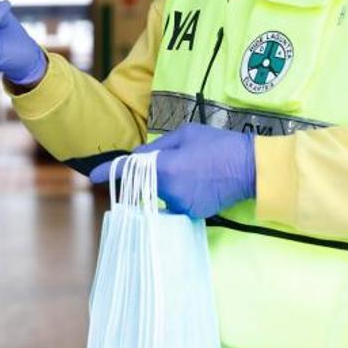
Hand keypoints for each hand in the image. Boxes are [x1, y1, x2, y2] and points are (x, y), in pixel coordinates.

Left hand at [90, 124, 255, 218]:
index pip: (129, 171)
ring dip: (166, 182)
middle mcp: (169, 191)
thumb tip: (138, 158)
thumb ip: (157, 147)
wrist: (252, 168)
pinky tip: (197, 180)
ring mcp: (181, 205)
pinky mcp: (192, 213)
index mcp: (165, 168)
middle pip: (145, 182)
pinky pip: (175, 201)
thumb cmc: (219, 144)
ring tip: (192, 168)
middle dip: (149, 172)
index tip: (94, 176)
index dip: (110, 172)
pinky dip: (179, 191)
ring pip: (160, 192)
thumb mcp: (185, 134)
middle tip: (176, 159)